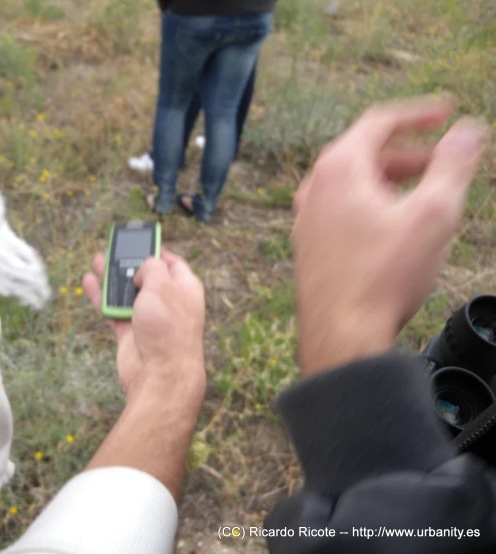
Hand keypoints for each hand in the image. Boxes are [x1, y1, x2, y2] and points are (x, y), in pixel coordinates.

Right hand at [82, 249, 205, 402]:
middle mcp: (169, 302)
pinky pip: (113, 310)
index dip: (156, 250)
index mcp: (185, 288)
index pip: (172, 262)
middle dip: (128, 263)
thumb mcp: (161, 284)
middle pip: (146, 276)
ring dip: (111, 278)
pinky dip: (101, 297)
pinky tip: (89, 283)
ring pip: (127, 293)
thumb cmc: (167, 328)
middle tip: (112, 250)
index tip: (139, 241)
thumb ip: (151, 267)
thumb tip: (142, 269)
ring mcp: (149, 318)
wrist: (160, 374)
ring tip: (96, 260)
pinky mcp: (131, 333)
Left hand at [292, 97, 487, 376]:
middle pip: (365, 153)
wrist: (341, 334)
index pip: (379, 122)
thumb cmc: (384, 276)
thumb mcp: (433, 214)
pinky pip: (342, 210)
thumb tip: (468, 131)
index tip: (448, 113)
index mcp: (337, 168)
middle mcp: (312, 188)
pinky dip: (371, 205)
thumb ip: (453, 166)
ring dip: (390, 181)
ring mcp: (305, 218)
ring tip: (425, 195)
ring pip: (353, 185)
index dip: (419, 114)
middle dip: (410, 152)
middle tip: (444, 162)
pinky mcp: (308, 245)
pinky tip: (394, 227)